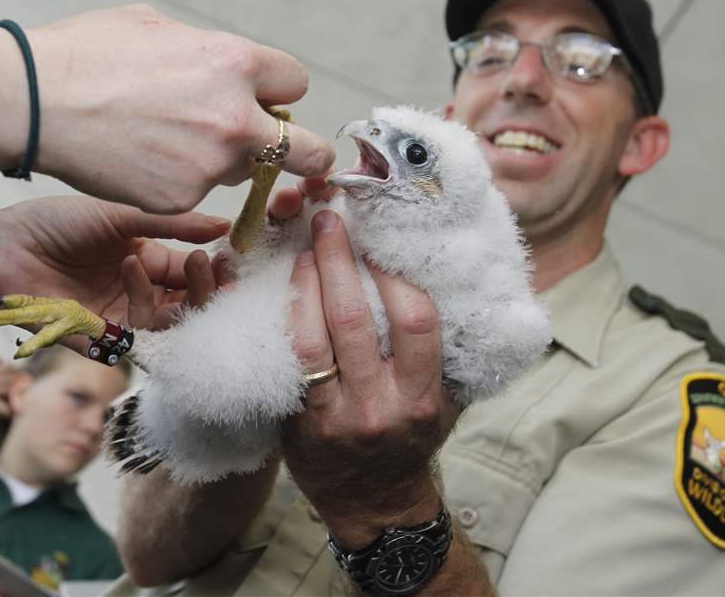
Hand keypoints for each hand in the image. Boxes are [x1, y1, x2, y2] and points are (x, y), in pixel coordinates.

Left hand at [0, 195, 230, 326]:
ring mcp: (120, 318)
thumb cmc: (54, 224)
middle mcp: (134, 292)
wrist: (3, 250)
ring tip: (164, 262)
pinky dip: (147, 309)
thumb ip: (173, 222)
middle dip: (208, 288)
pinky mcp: (103, 341)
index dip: (211, 268)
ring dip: (181, 293)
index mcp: (141, 261)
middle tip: (219, 269)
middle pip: (187, 303)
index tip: (230, 255)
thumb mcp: (121, 215)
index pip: (187, 272)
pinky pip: (141, 338)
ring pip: (172, 322)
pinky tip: (137, 275)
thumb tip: (225, 224)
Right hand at [31, 5, 335, 213]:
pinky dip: (175, 181)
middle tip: (290, 155)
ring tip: (164, 140)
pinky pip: (195, 192)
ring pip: (241, 171)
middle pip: (308, 151)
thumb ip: (204, 52)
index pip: (295, 84)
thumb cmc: (87, 54)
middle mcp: (236, 118)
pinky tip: (137, 160)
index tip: (264, 98)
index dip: (276, 91)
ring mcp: (211, 165)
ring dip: (221, 160)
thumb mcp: (156, 27)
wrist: (35, 102)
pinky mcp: (182, 199)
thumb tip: (218, 67)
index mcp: (236, 63)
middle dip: (305, 153)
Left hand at [282, 210, 459, 546]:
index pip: (414, 321)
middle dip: (338, 262)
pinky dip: (281, 323)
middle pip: (354, 320)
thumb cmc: (412, 439)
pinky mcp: (297, 425)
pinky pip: (285, 365)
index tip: (378, 242)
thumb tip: (446, 280)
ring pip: (311, 340)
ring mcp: (334, 418)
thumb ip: (443, 351)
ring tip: (302, 250)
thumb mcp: (444, 402)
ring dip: (304, 286)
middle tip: (327, 221)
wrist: (373, 504)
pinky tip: (278, 292)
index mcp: (422, 397)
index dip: (393, 274)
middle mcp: (379, 407)